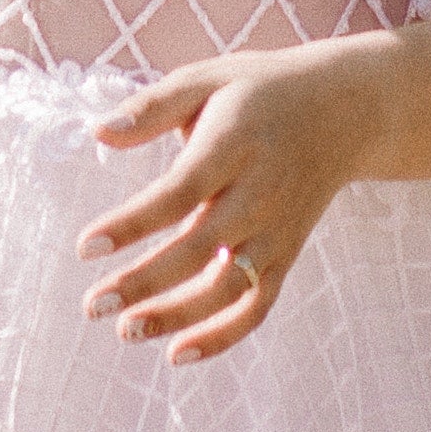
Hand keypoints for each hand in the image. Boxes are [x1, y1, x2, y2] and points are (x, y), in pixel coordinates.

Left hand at [78, 37, 396, 363]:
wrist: (345, 110)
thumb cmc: (260, 91)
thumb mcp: (208, 78)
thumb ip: (152, 107)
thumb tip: (97, 132)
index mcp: (235, 143)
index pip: (180, 191)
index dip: (133, 223)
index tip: (85, 246)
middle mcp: (259, 192)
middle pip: (199, 248)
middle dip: (145, 282)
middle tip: (93, 305)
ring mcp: (276, 229)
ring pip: (227, 287)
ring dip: (177, 316)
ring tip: (126, 330)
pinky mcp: (286, 254)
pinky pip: (257, 305)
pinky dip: (223, 335)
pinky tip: (178, 353)